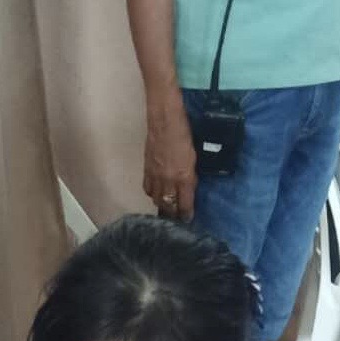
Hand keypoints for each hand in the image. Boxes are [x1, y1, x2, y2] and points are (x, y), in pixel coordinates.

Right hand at [143, 89, 196, 220]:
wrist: (164, 120)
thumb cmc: (183, 135)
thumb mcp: (193, 158)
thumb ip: (190, 176)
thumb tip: (188, 190)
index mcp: (183, 177)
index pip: (184, 204)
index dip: (186, 214)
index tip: (188, 220)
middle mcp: (168, 180)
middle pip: (168, 206)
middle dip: (173, 214)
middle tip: (177, 218)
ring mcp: (155, 176)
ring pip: (156, 200)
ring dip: (162, 205)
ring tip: (167, 207)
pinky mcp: (146, 170)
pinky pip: (147, 189)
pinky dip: (152, 194)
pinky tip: (156, 193)